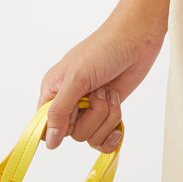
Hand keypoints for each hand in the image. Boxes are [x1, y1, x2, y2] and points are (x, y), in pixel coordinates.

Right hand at [38, 6, 165, 151]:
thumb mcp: (77, 78)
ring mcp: (90, 107)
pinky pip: (104, 138)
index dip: (59, 128)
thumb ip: (60, 110)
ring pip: (91, 136)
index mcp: (52, 91)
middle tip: (99, 91)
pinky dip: (113, 130)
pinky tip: (118, 121)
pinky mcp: (108, 111)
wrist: (137, 39)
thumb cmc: (104, 49)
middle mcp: (69, 102)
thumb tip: (49, 142)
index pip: (44, 128)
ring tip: (110, 93)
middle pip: (72, 135)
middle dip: (92, 117)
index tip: (75, 114)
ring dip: (106, 117)